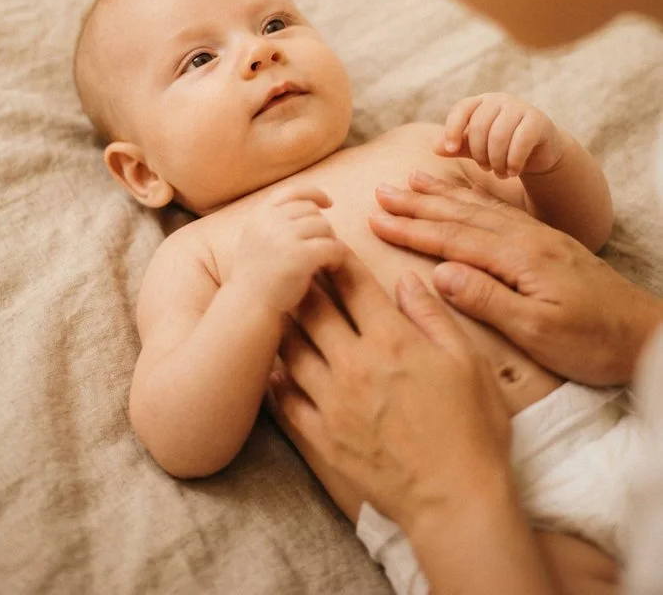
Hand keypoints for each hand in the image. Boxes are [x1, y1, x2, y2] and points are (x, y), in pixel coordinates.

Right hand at [231, 185, 346, 313]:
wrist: (247, 306)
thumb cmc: (258, 276)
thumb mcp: (259, 238)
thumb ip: (277, 220)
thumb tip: (314, 202)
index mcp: (260, 215)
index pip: (292, 191)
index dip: (314, 194)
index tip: (328, 203)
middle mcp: (270, 222)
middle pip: (312, 211)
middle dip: (321, 227)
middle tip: (322, 247)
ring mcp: (284, 238)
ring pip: (324, 226)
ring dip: (330, 241)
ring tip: (325, 259)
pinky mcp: (300, 257)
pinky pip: (332, 246)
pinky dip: (337, 256)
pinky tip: (331, 267)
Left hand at [272, 254, 512, 531]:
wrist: (457, 502)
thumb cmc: (473, 429)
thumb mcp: (468, 361)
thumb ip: (432, 315)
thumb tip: (406, 279)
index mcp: (392, 340)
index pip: (353, 285)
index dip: (336, 258)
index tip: (327, 243)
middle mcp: (354, 364)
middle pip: (312, 310)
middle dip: (302, 281)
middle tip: (293, 265)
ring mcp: (333, 402)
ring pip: (290, 349)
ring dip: (284, 324)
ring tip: (278, 307)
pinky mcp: (323, 437)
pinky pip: (285, 400)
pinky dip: (275, 378)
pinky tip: (272, 366)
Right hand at [371, 171, 662, 384]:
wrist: (646, 334)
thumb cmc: (593, 341)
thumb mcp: (538, 331)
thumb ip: (488, 299)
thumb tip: (440, 273)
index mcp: (519, 258)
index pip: (452, 239)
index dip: (412, 230)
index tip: (375, 220)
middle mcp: (525, 238)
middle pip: (460, 215)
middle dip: (417, 204)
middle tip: (381, 191)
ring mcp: (537, 237)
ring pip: (478, 208)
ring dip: (441, 195)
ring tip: (411, 180)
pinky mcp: (546, 243)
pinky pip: (499, 211)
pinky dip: (473, 198)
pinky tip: (461, 194)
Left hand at [434, 93, 561, 178]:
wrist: (537, 152)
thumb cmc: (500, 148)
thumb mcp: (475, 148)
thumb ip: (456, 146)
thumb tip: (435, 148)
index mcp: (480, 102)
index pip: (461, 109)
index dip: (452, 129)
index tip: (450, 151)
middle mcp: (499, 100)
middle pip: (479, 126)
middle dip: (479, 153)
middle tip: (485, 169)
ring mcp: (520, 107)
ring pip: (499, 135)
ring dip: (496, 160)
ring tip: (499, 173)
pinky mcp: (538, 120)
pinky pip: (521, 141)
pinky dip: (513, 161)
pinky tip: (513, 172)